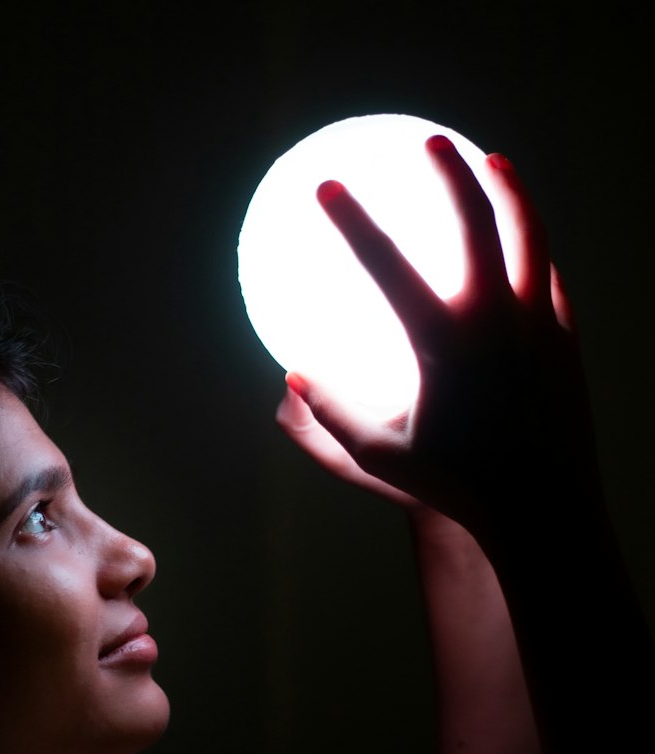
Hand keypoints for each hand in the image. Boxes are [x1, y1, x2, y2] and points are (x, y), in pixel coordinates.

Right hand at [283, 137, 598, 535]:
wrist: (543, 508)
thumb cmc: (455, 485)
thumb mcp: (379, 455)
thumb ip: (331, 412)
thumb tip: (292, 378)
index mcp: (442, 342)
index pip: (386, 264)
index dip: (351, 220)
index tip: (326, 186)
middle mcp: (495, 318)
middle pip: (475, 220)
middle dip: (449, 171)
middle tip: (429, 142)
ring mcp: (538, 322)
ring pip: (529, 234)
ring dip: (509, 188)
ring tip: (494, 159)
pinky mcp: (566, 338)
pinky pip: (548, 277)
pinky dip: (532, 250)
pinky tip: (523, 242)